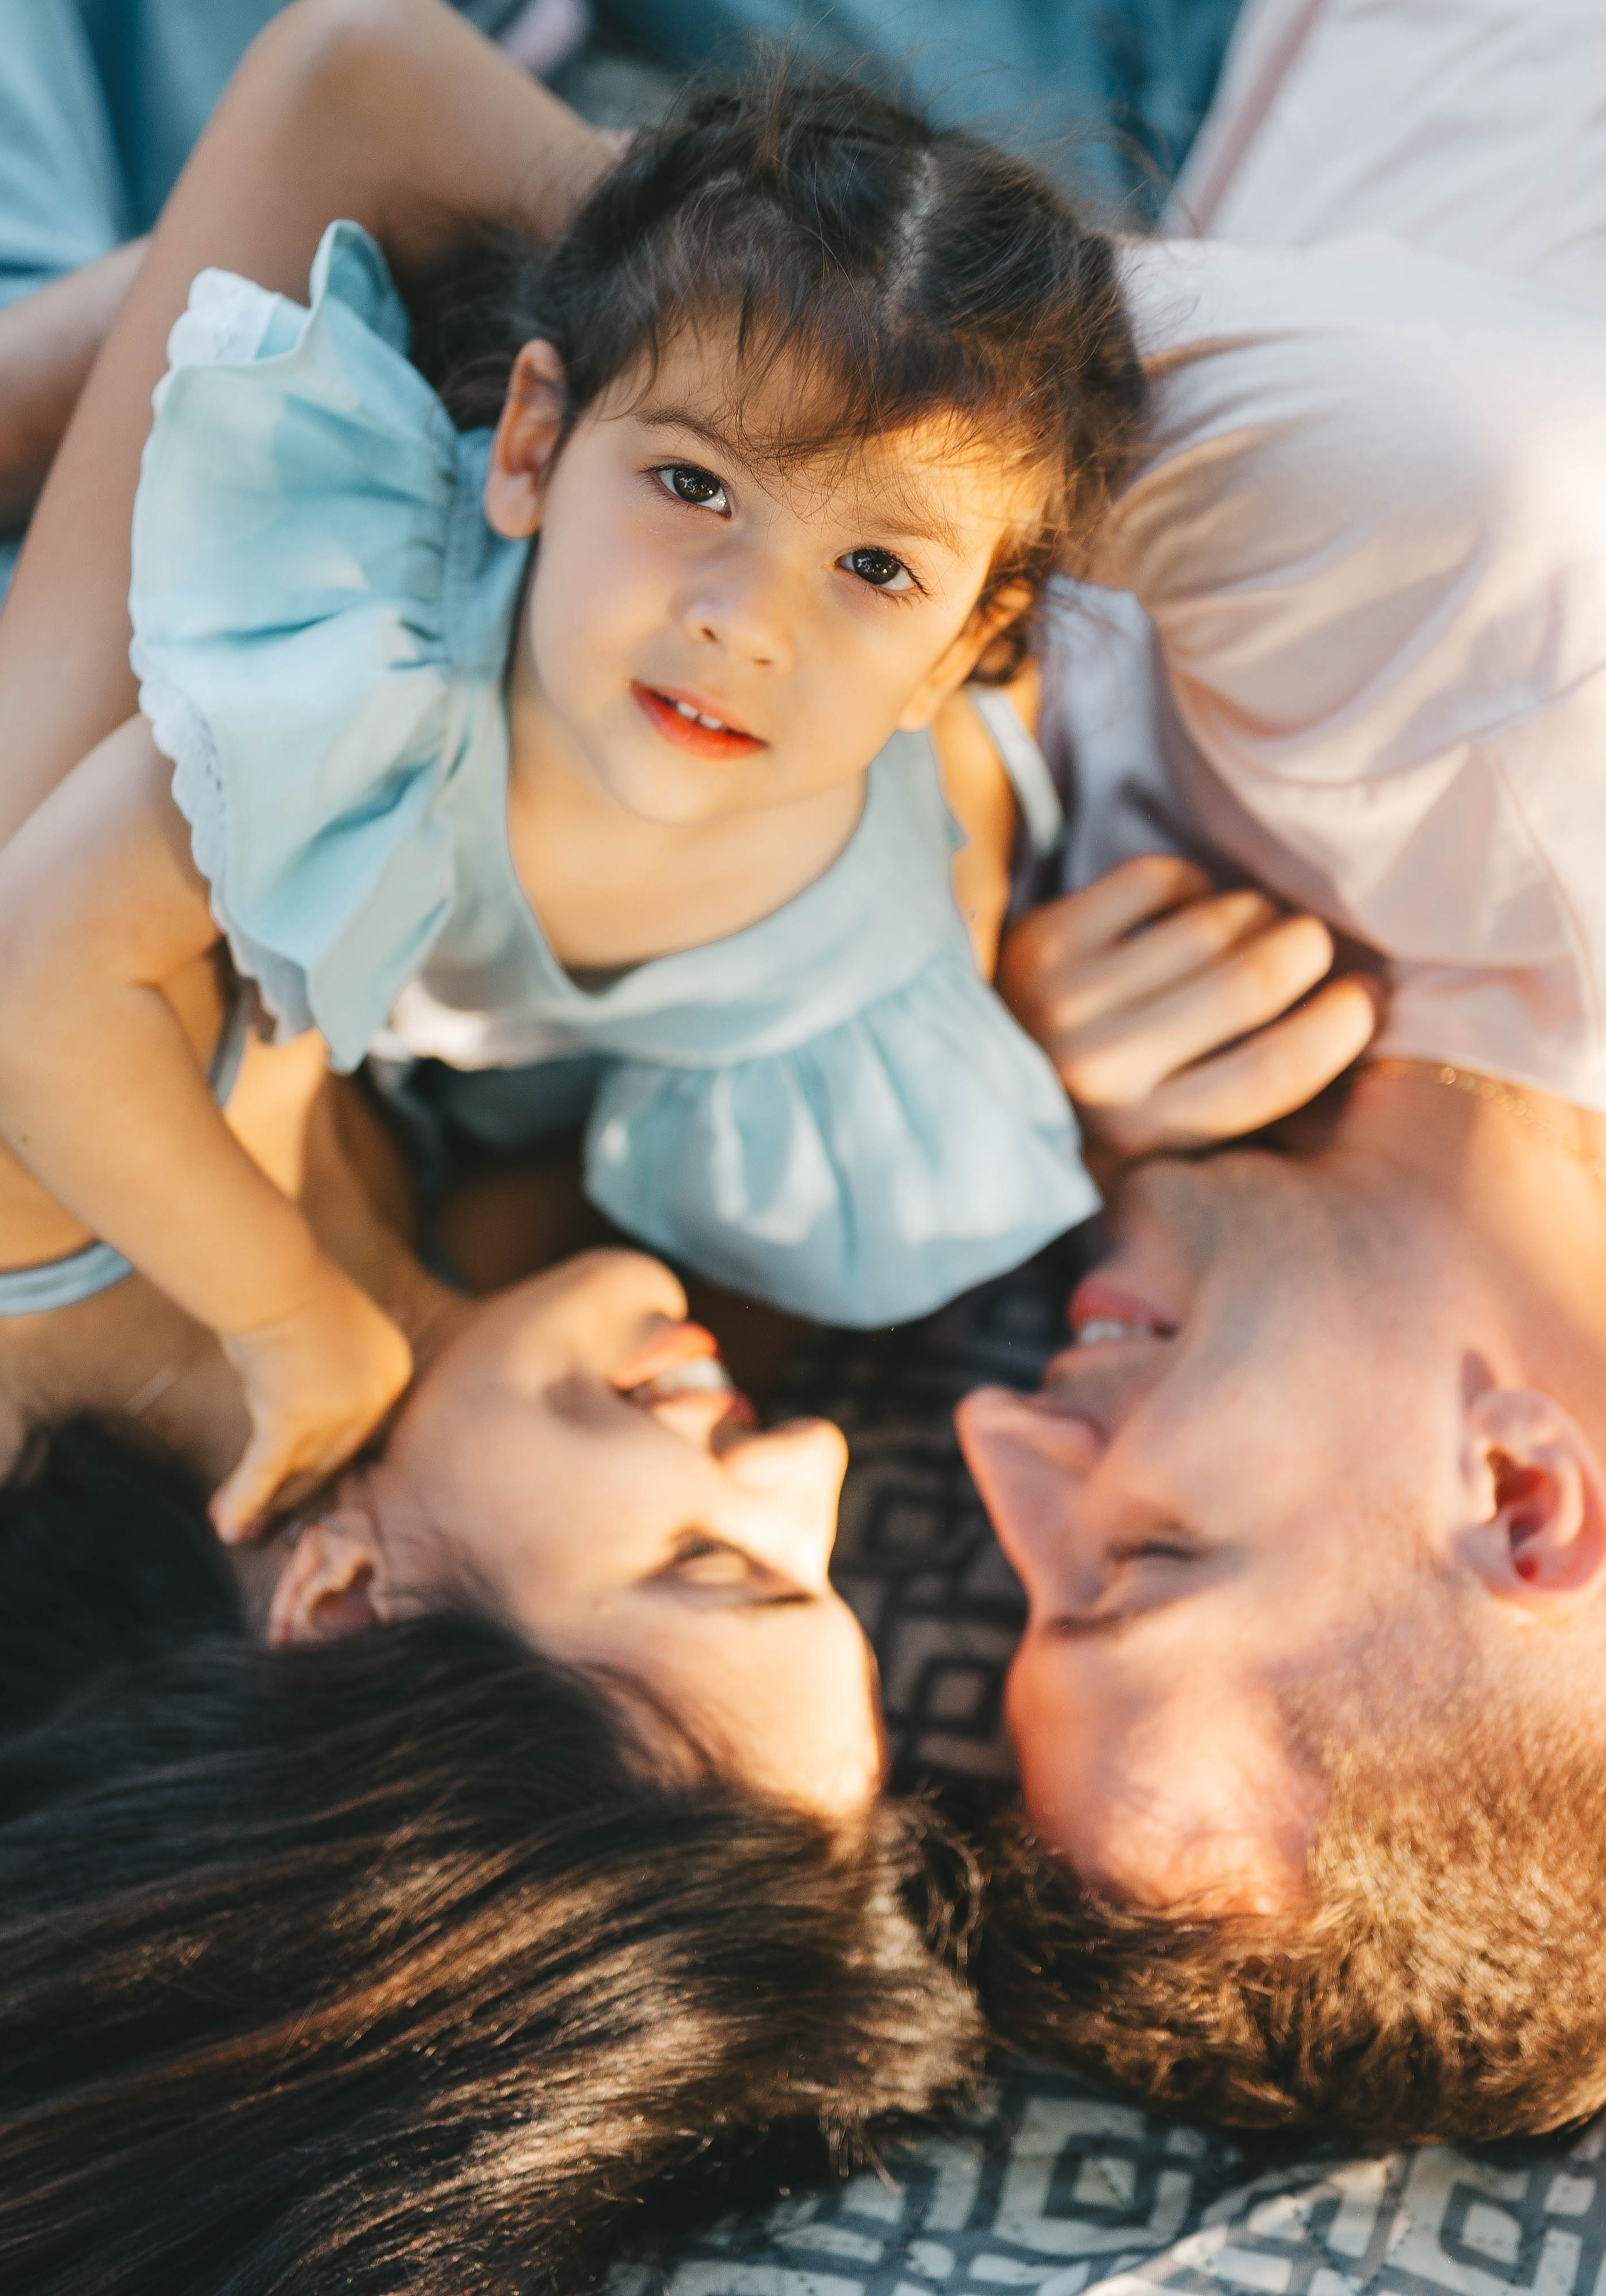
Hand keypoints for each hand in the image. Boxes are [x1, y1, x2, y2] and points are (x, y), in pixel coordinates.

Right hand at [213, 1260, 413, 1540]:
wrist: (273, 1277)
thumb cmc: (294, 1289)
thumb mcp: (336, 1326)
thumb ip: (335, 1362)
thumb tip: (310, 1387)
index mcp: (394, 1371)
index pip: (362, 1424)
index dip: (327, 1451)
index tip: (305, 1473)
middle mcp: (374, 1399)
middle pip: (333, 1455)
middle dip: (297, 1490)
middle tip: (273, 1518)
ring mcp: (335, 1415)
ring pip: (297, 1471)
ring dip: (265, 1505)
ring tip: (239, 1530)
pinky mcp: (291, 1424)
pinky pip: (264, 1474)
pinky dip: (243, 1502)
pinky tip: (227, 1529)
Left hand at [999, 854, 1378, 1158]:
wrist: (973, 1085)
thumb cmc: (1100, 1112)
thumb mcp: (1170, 1140)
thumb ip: (1247, 1100)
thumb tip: (1357, 1021)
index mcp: (1149, 1136)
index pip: (1277, 1071)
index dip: (1343, 1023)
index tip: (1362, 998)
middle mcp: (1105, 1071)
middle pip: (1255, 981)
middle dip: (1306, 950)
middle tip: (1311, 945)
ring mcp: (1066, 998)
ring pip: (1212, 922)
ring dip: (1253, 913)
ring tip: (1253, 925)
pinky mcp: (1042, 936)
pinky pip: (1159, 879)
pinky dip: (1192, 884)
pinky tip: (1189, 907)